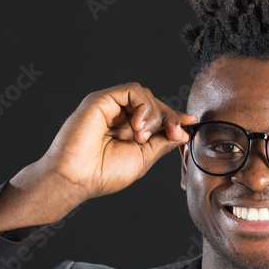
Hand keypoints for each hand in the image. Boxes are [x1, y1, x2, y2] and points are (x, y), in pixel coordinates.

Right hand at [43, 82, 197, 201]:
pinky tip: (137, 126)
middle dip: (170, 117)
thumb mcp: (143, 158)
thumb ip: (161, 143)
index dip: (175, 117)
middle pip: (154, 103)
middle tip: (173, 134)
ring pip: (146, 95)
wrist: (77, 178)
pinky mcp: (102, 99)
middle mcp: (119, 116)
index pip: (156, 116)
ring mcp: (110, 106)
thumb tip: (183, 132)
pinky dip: (143, 106)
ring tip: (143, 136)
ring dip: (155, 114)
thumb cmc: (103, 173)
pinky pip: (133, 90)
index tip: (192, 123)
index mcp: (128, 131)